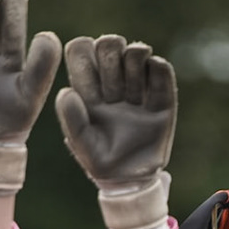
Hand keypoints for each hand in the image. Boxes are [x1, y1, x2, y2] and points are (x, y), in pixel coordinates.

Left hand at [55, 35, 176, 189]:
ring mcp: (137, 91)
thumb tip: (66, 91)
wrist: (131, 180)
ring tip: (135, 70)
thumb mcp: (82, 145)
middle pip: (109, 48)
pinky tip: (153, 65)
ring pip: (135, 54)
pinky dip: (158, 65)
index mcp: (88, 92)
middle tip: (113, 65)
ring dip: (134, 56)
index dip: (82, 49)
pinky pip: (162, 74)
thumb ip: (71, 119)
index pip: (81, 55)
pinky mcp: (162, 101)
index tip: (86, 53)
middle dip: (110, 50)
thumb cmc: (101, 162)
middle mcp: (112, 87)